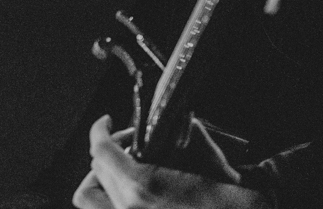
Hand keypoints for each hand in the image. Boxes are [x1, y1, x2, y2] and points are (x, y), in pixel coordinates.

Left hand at [71, 116, 270, 208]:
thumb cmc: (232, 204)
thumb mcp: (214, 163)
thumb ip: (193, 138)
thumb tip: (184, 122)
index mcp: (141, 187)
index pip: (100, 150)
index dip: (100, 130)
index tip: (106, 122)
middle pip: (95, 171)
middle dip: (108, 151)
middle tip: (129, 144)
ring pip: (90, 200)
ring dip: (100, 181)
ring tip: (121, 171)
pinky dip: (111, 201)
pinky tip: (133, 193)